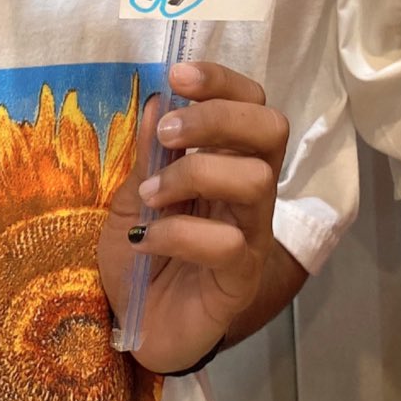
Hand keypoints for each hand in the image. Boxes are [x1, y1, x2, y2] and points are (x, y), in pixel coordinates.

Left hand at [100, 63, 287, 374]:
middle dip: (218, 118)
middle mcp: (250, 190)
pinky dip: (182, 233)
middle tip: (168, 134)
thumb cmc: (140, 255)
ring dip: (196, 175)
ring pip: (258, 180)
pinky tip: (150, 242)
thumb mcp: (130, 196)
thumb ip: (146, 154)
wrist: (135, 326)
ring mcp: (252, 234)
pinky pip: (229, 244)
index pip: (250, 103)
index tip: (178, 75)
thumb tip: (154, 99)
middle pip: (271, 129)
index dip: (222, 81)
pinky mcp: (241, 279)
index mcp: (227, 160)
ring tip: (151, 196)